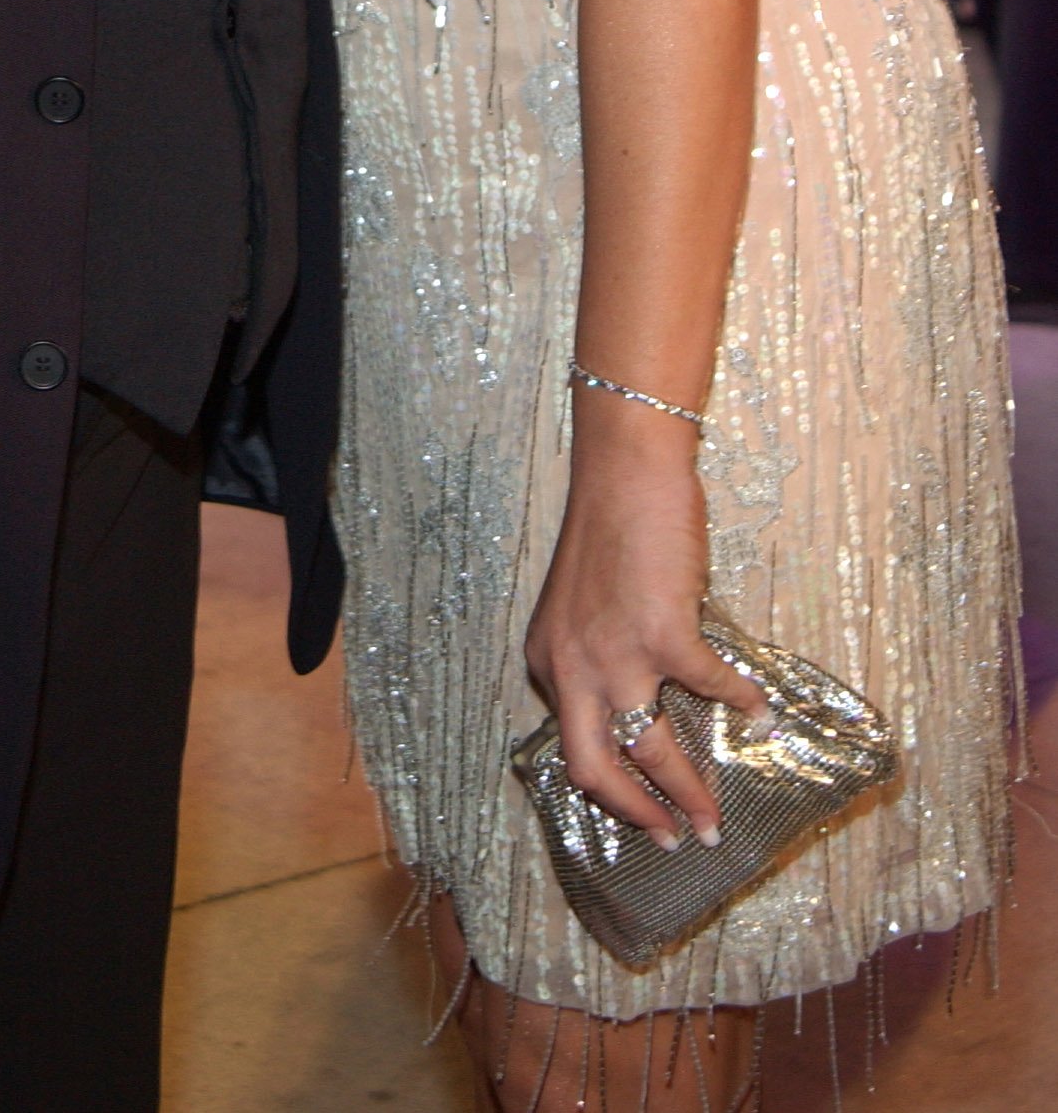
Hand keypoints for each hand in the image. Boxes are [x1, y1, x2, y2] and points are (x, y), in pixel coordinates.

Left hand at [526, 398, 764, 847]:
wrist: (624, 470)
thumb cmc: (607, 527)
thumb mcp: (578, 606)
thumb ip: (596, 655)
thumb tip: (638, 701)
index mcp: (548, 661)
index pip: (570, 742)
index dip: (606, 783)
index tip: (635, 805)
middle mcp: (570, 666)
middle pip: (592, 769)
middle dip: (636, 815)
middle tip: (672, 840)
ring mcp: (616, 654)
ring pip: (649, 750)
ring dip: (686, 791)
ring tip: (714, 818)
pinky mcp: (665, 633)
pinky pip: (713, 687)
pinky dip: (741, 702)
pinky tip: (761, 712)